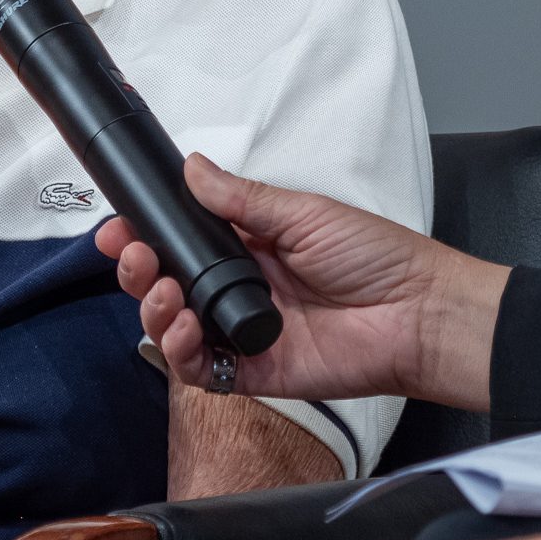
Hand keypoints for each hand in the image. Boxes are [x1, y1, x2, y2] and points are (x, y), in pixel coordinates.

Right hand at [94, 154, 504, 407]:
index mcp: (252, 245)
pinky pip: (202, 370)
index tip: (121, 226)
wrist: (419, 313)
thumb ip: (243, 199)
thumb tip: (194, 168)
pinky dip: (181, 354)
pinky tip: (181, 330)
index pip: (183, 240)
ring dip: (154, 310)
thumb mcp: (306, 214)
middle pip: (169, 284)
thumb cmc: (379, 259)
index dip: (148, 234)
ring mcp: (244, 331)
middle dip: (141, 271)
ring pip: (175, 328)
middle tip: (136, 258)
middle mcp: (242, 288)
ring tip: (163, 293)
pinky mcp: (254, 371)